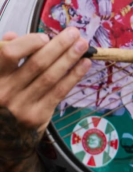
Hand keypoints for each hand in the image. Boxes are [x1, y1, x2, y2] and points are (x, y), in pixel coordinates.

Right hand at [0, 29, 89, 168]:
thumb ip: (3, 56)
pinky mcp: (36, 117)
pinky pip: (59, 92)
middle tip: (75, 33)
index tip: (45, 37)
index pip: (9, 53)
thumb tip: (12, 35)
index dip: (29, 42)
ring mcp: (21, 106)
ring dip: (70, 58)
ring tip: (83, 46)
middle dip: (59, 46)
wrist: (2, 138)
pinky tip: (84, 64)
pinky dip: (73, 76)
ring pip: (50, 77)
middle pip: (36, 64)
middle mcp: (4, 92)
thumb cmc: (2, 98)